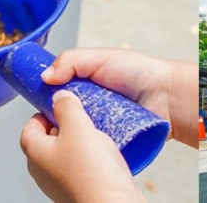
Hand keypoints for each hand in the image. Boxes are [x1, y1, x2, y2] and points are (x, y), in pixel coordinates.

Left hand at [20, 90, 145, 202]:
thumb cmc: (91, 173)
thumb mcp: (78, 126)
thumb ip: (66, 107)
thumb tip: (60, 97)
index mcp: (35, 153)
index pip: (29, 128)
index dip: (43, 113)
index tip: (58, 105)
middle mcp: (44, 171)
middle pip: (47, 141)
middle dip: (63, 126)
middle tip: (79, 117)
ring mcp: (60, 184)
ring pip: (65, 155)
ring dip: (79, 143)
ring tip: (95, 134)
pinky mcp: (78, 191)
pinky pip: (79, 169)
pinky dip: (89, 159)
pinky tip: (104, 154)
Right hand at [39, 48, 198, 146]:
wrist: (167, 96)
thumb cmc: (139, 72)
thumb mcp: (100, 58)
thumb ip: (70, 61)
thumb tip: (45, 77)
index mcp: (85, 85)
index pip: (58, 94)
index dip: (47, 98)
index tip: (38, 103)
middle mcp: (90, 106)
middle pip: (64, 116)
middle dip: (58, 119)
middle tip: (55, 120)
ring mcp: (100, 126)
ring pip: (77, 134)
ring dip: (73, 134)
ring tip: (68, 135)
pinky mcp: (110, 143)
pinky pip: (94, 148)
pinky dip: (88, 147)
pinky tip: (83, 147)